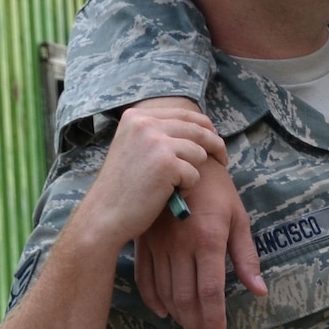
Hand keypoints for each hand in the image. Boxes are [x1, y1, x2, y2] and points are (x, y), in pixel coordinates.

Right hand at [72, 104, 222, 257]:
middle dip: (216, 145)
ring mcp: (156, 142)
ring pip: (199, 153)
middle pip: (198, 129)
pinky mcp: (167, 163)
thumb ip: (158, 133)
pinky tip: (168, 195)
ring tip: (174, 186)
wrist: (105, 214)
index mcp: (136, 116)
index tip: (214, 140)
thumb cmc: (124, 187)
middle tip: (223, 160)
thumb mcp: (134, 147)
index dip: (206, 128)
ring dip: (193, 172)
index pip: (185, 114)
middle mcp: (145, 123)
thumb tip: (198, 128)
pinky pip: (195, 174)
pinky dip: (187, 188)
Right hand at [134, 150, 263, 328]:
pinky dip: (153, 298)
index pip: (211, 291)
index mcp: (208, 239)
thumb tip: (259, 291)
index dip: (214, 319)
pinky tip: (164, 311)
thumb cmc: (217, 188)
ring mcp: (158, 244)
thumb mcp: (238, 217)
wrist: (180, 159)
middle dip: (195, 325)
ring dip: (177, 316)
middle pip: (186, 297)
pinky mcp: (144, 241)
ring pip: (165, 291)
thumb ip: (246, 257)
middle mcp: (181, 245)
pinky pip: (145, 277)